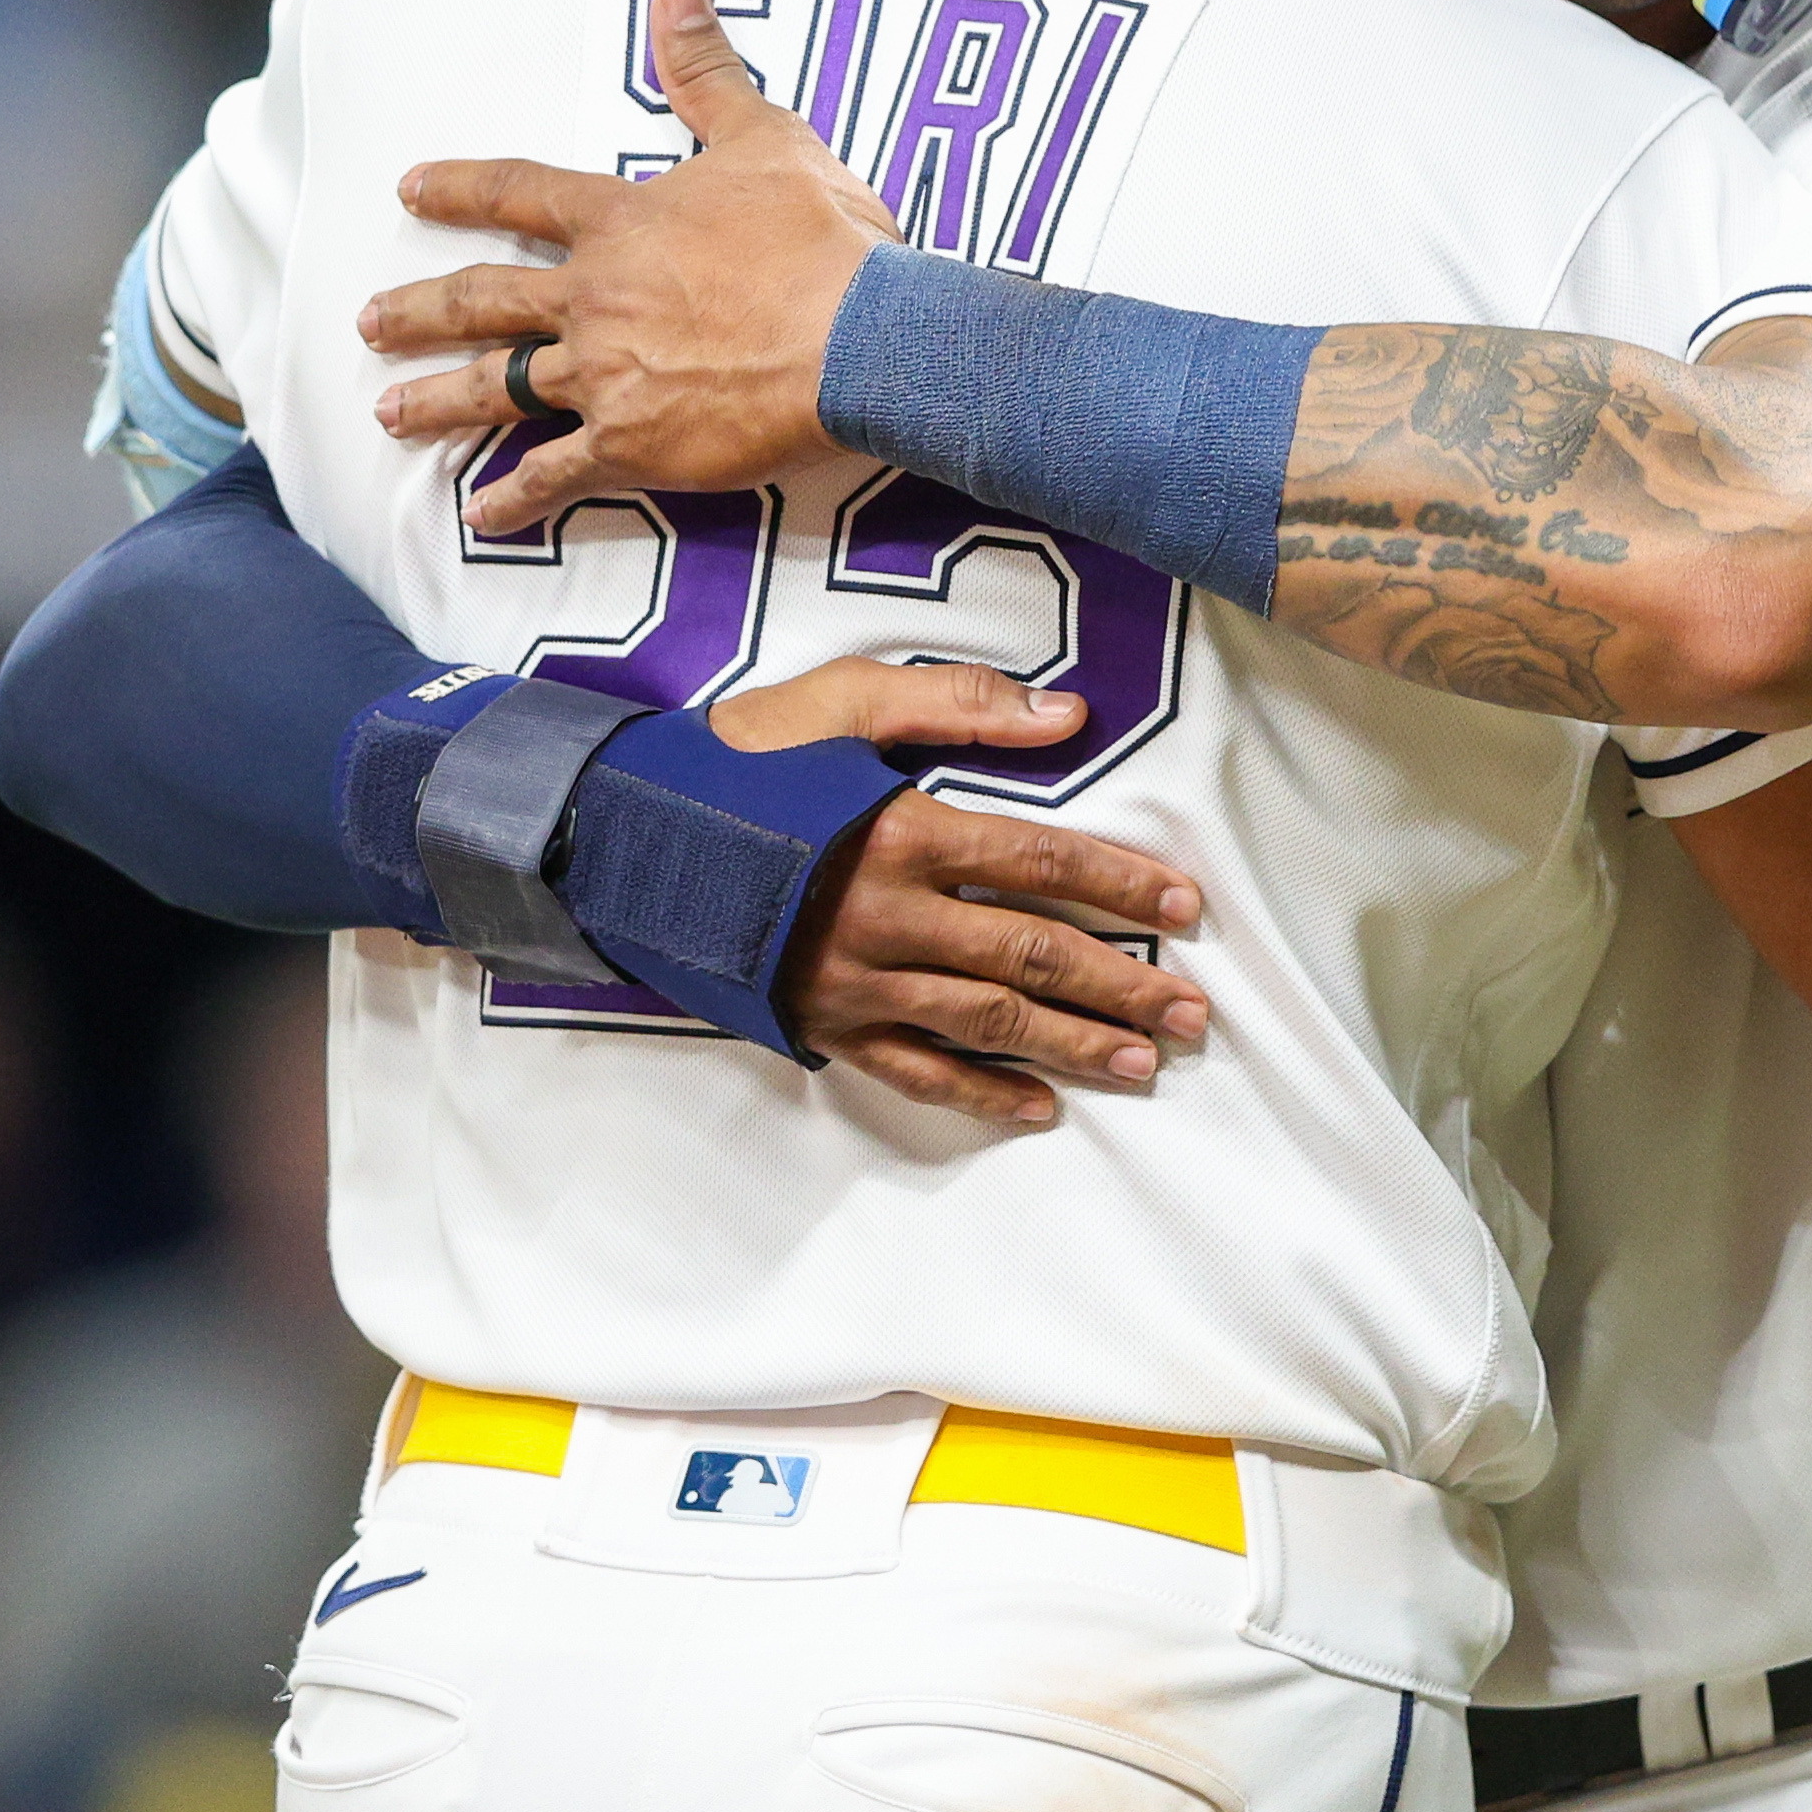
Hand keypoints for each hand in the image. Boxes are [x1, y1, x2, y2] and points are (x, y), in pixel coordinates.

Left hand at [362, 0, 903, 529]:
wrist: (859, 338)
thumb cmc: (821, 239)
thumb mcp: (767, 137)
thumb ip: (707, 70)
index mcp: (623, 223)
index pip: (523, 194)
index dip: (464, 188)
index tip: (411, 190)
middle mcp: (594, 298)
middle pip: (485, 301)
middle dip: (421, 309)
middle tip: (369, 322)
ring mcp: (605, 376)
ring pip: (499, 389)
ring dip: (438, 402)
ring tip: (388, 414)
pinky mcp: (634, 444)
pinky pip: (557, 474)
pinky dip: (516, 498)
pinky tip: (480, 514)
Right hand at [714, 658, 1210, 1126]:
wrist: (617, 838)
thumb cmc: (738, 760)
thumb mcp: (842, 702)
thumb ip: (956, 706)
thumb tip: (1067, 717)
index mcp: (902, 832)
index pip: (1039, 864)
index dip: (1120, 886)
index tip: (1184, 909)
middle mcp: (887, 917)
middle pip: (1031, 956)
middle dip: (1122, 987)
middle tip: (1193, 1016)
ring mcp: (854, 981)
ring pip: (987, 1022)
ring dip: (1073, 1046)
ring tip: (1145, 1064)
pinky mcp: (822, 1023)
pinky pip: (915, 1071)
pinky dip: (981, 1094)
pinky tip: (1040, 1109)